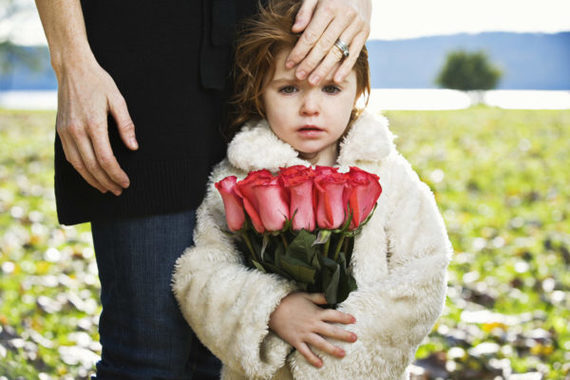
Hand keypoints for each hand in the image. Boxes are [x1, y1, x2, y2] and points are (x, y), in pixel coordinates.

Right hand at [56, 59, 137, 195]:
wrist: (72, 69)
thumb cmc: (99, 82)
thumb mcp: (118, 100)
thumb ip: (126, 125)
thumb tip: (133, 147)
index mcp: (93, 123)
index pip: (106, 159)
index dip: (116, 174)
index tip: (126, 182)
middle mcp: (77, 130)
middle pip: (92, 166)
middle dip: (107, 181)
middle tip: (118, 190)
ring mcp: (66, 132)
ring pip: (78, 165)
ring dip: (93, 180)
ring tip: (106, 188)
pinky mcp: (60, 131)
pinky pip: (70, 157)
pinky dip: (81, 170)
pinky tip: (91, 175)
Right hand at [268, 292, 356, 367]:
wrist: (272, 309)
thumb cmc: (289, 301)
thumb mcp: (305, 295)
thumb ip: (319, 297)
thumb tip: (331, 296)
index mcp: (316, 313)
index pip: (334, 315)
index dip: (345, 317)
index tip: (354, 320)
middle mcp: (312, 324)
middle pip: (331, 331)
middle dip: (344, 335)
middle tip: (355, 338)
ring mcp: (304, 334)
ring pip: (321, 343)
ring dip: (332, 349)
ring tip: (343, 354)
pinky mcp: (296, 341)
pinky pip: (305, 352)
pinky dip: (312, 358)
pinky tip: (320, 364)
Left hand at [286, 0, 371, 84]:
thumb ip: (305, 11)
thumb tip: (295, 30)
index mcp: (330, 7)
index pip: (311, 35)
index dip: (299, 51)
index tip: (289, 64)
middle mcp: (345, 17)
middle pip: (324, 46)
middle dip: (310, 63)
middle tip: (299, 76)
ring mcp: (357, 25)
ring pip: (338, 52)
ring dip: (324, 69)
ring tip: (313, 81)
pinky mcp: (365, 32)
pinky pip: (354, 53)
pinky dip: (345, 68)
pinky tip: (336, 79)